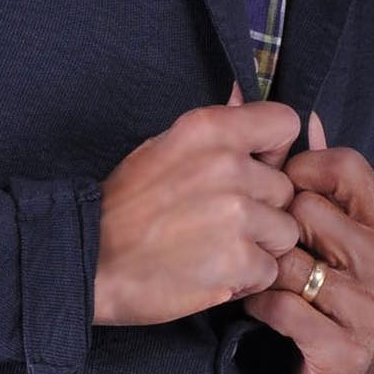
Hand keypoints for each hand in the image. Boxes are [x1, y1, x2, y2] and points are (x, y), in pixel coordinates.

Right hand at [92, 82, 301, 325]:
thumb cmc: (122, 209)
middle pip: (284, 190)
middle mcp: (228, 167)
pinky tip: (214, 276)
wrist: (89, 262)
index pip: (284, 124)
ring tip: (218, 254)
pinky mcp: (237, 261)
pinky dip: (246, 281)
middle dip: (262, 212)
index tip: (257, 172)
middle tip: (221, 227)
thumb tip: (241, 93)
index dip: (276, 153)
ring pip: (283, 233)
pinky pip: (268, 271)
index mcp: (210, 130)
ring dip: (258, 249)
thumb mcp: (162, 148)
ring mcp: (236, 215)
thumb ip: (213, 131)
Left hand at [240, 111, 373, 373]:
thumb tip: (306, 119)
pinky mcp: (341, 348)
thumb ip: (330, 181)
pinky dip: (258, 305)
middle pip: (308, 213)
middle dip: (275, 226)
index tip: (280, 189)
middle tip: (262, 243)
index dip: (300, 170)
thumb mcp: (349, 237)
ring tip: (256, 274)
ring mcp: (369, 309)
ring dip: (262, 269)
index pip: (345, 167)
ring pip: (289, 262)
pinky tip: (255, 305)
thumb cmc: (344, 297)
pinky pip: (281, 308)